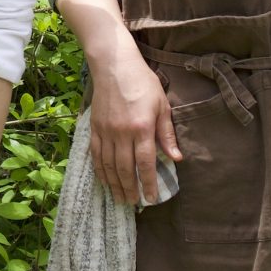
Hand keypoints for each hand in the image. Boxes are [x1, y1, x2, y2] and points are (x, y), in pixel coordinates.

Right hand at [85, 32, 178, 205]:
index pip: (145, 163)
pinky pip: (96, 155)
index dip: (148, 184)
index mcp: (142, 128)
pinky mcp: (95, 128)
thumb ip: (166, 133)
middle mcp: (122, 133)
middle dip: (130, 189)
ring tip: (120, 198)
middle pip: (125, 169)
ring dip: (114, 185)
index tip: (151, 199)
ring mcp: (106, 131)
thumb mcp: (162, 105)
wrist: (114, 66)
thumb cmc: (143, 83)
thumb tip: (176, 158)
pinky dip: (100, 171)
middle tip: (134, 204)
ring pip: (109, 166)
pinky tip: (105, 181)